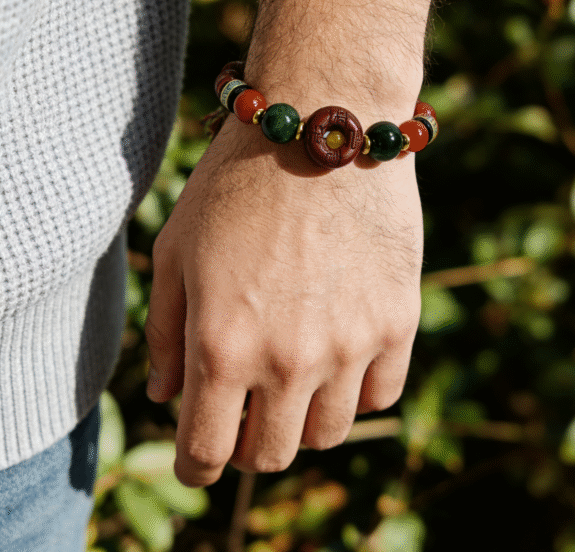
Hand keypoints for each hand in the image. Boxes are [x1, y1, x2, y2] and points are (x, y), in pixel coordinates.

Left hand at [145, 112, 422, 485]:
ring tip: (293, 372)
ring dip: (302, 417)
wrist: (322, 125)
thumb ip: (162, 331)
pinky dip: (355, 389)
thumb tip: (165, 395)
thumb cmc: (236, 182)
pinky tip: (339, 350)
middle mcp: (288, 361)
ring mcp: (350, 346)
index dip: (196, 464)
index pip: (206, 454)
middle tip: (245, 404)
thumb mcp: (175, 250)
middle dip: (248, 440)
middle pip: (270, 456)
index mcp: (221, 347)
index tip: (200, 453)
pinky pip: (379, 396)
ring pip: (327, 433)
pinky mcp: (398, 323)